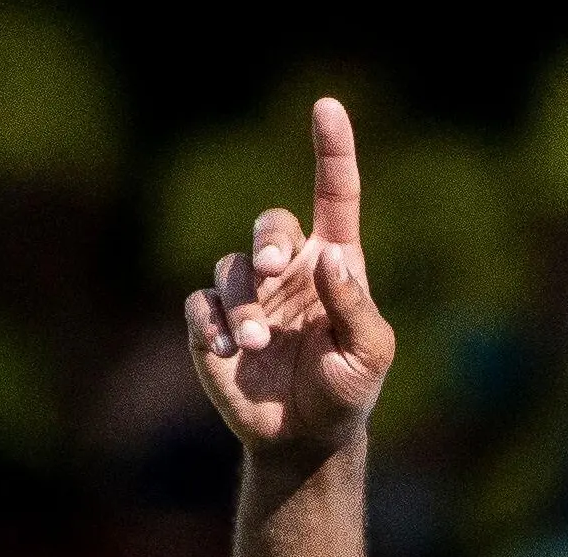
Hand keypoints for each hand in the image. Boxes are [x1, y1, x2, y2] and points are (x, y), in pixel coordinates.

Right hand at [186, 97, 395, 460]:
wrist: (304, 439)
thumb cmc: (346, 392)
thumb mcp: (369, 354)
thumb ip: (354, 306)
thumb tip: (329, 258)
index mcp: (334, 264)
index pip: (335, 195)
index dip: (332, 150)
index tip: (326, 106)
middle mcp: (288, 271)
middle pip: (270, 224)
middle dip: (268, 240)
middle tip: (272, 270)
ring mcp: (247, 296)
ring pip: (231, 268)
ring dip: (243, 304)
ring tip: (257, 343)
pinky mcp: (210, 325)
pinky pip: (199, 304)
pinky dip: (210, 323)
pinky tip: (227, 350)